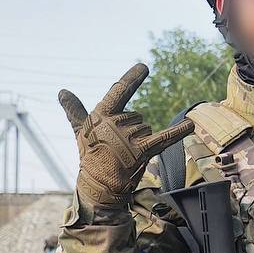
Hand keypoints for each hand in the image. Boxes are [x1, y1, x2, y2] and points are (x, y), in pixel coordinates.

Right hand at [58, 63, 193, 208]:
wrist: (98, 184)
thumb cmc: (90, 155)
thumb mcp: (80, 131)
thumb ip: (74, 110)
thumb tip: (62, 91)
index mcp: (101, 115)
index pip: (119, 92)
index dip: (132, 79)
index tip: (143, 67)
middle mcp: (115, 124)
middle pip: (136, 117)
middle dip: (130, 129)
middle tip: (118, 146)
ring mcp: (129, 138)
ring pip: (146, 128)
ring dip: (140, 139)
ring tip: (125, 153)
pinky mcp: (141, 151)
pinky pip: (164, 138)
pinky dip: (178, 131)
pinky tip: (191, 124)